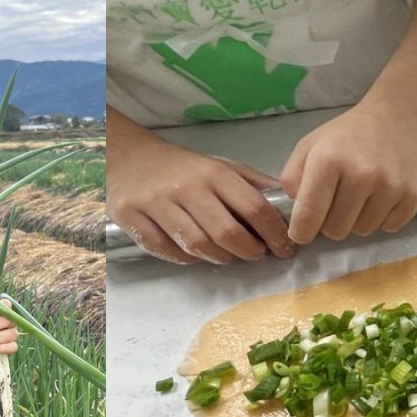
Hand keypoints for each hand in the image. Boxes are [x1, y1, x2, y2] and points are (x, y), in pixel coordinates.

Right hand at [107, 136, 293, 264]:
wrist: (127, 158)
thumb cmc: (181, 168)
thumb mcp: (219, 166)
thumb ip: (252, 184)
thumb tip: (290, 201)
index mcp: (213, 173)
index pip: (254, 206)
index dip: (274, 232)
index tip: (285, 247)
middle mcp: (187, 188)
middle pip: (227, 232)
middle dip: (250, 251)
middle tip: (258, 254)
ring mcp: (157, 204)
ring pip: (197, 245)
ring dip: (220, 258)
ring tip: (229, 256)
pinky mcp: (132, 218)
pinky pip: (166, 250)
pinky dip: (186, 259)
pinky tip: (197, 255)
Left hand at [280, 100, 416, 243]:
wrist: (402, 113)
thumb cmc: (351, 132)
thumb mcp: (311, 144)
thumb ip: (292, 176)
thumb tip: (296, 211)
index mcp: (327, 161)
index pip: (308, 218)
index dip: (301, 232)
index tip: (303, 231)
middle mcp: (360, 175)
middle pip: (335, 231)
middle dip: (332, 221)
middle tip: (338, 201)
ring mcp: (389, 186)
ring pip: (362, 231)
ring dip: (358, 219)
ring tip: (363, 194)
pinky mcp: (413, 195)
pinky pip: (389, 227)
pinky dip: (383, 217)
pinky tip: (383, 195)